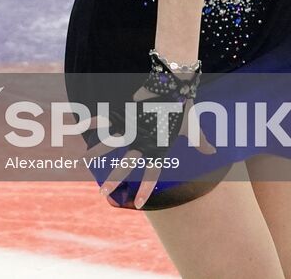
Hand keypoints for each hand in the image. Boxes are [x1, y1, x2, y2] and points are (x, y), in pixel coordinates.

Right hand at [82, 81, 216, 208]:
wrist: (173, 85)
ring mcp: (131, 127)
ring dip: (96, 153)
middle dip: (113, 181)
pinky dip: (91, 123)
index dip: (144, 190)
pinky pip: (105, 120)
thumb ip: (200, 142)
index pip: (151, 175)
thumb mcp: (192, 128)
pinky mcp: (124, 112)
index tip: (135, 204)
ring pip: (110, 144)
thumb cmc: (184, 107)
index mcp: (159, 148)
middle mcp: (143, 141)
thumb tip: (213, 152)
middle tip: (103, 193)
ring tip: (83, 162)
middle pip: (125, 166)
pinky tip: (77, 128)